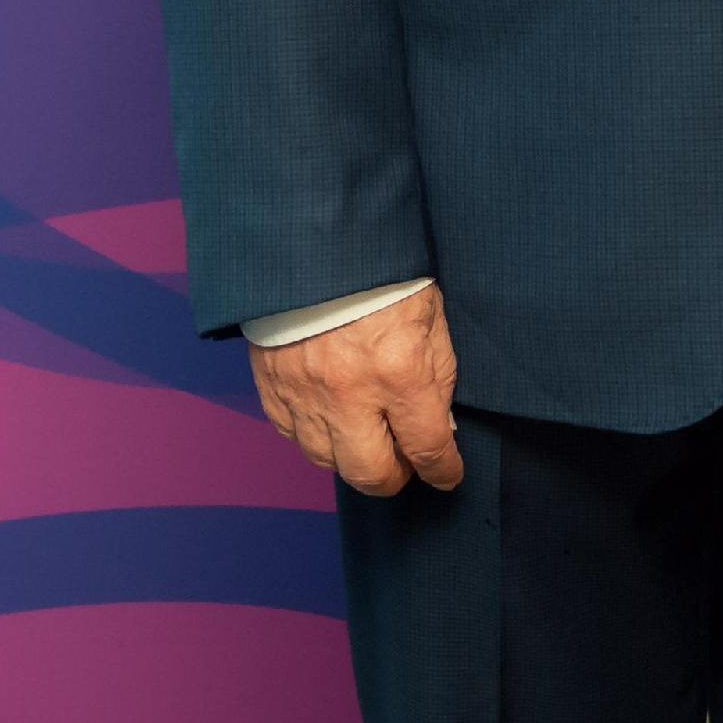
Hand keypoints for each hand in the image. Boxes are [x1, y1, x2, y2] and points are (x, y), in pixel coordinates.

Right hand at [251, 283, 463, 495]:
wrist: (319, 243)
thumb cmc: (385, 274)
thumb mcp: (432, 319)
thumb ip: (438, 377)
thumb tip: (438, 426)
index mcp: (400, 373)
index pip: (427, 448)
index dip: (443, 470)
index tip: (448, 476)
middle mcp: (350, 394)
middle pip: (371, 474)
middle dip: (394, 479)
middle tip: (404, 467)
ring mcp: (306, 395)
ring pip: (328, 461)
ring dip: (352, 460)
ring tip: (368, 443)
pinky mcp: (273, 388)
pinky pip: (292, 437)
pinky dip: (315, 438)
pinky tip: (331, 424)